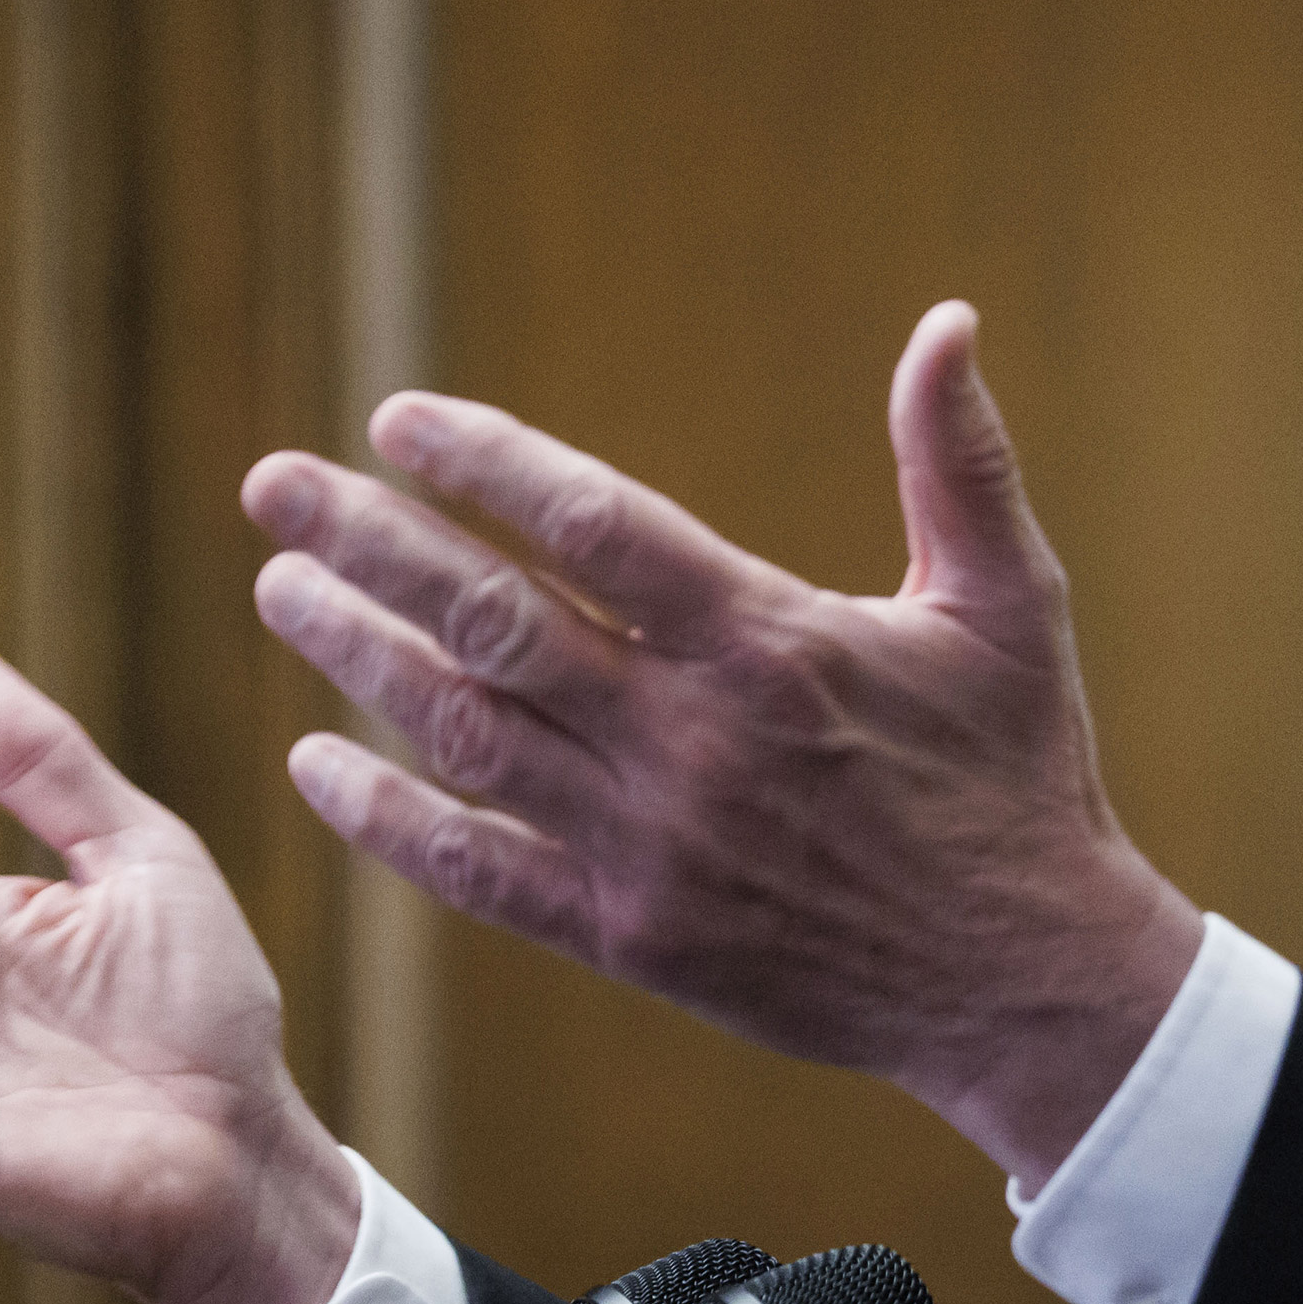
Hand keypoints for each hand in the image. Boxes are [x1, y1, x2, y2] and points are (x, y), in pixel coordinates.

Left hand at [242, 300, 1203, 1192]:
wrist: (1028, 984)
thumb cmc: (1022, 775)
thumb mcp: (1012, 603)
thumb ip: (960, 460)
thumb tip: (949, 319)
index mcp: (774, 645)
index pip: (595, 527)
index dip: (487, 466)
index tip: (395, 420)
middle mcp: (694, 743)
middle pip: (495, 623)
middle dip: (371, 544)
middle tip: (274, 484)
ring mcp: (653, 846)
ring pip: (467, 737)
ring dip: (360, 658)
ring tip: (283, 589)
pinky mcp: (633, 938)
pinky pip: (480, 873)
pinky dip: (389, 821)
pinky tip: (316, 766)